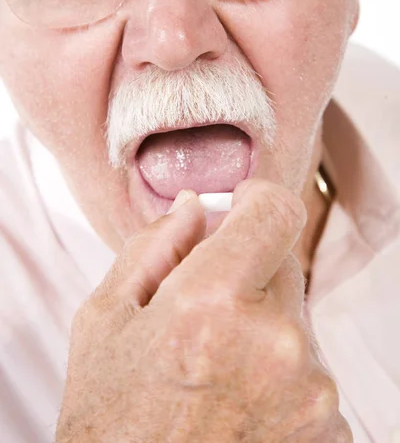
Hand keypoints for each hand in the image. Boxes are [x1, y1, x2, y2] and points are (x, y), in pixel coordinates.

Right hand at [56, 180, 351, 442]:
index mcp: (211, 304)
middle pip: (285, 261)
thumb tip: (194, 206)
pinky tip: (236, 399)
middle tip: (204, 313)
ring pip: (295, 315)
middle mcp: (275, 344)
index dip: (257, 200)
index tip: (241, 209)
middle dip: (248, 272)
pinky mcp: (329, 426)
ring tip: (215, 369)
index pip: (275, 209)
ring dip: (263, 325)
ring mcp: (310, 391)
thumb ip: (153, 246)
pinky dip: (278, 370)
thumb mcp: (105, 320)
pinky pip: (307, 365)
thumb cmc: (110, 423)